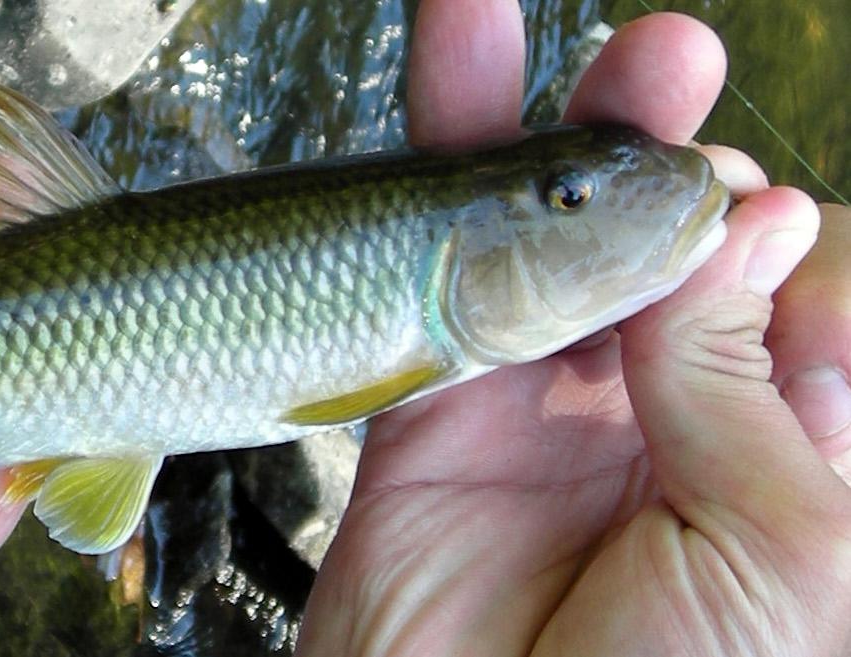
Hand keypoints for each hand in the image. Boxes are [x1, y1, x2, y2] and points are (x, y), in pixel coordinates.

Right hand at [300, 2, 850, 654]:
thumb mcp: (788, 545)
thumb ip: (748, 375)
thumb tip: (742, 220)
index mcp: (795, 460)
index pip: (801, 299)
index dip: (772, 238)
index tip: (747, 220)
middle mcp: (671, 426)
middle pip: (669, 256)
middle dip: (667, 161)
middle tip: (661, 64)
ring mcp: (546, 418)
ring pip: (546, 251)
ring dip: (550, 143)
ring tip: (578, 50)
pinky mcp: (432, 421)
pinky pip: (434, 294)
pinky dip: (435, 204)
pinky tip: (460, 107)